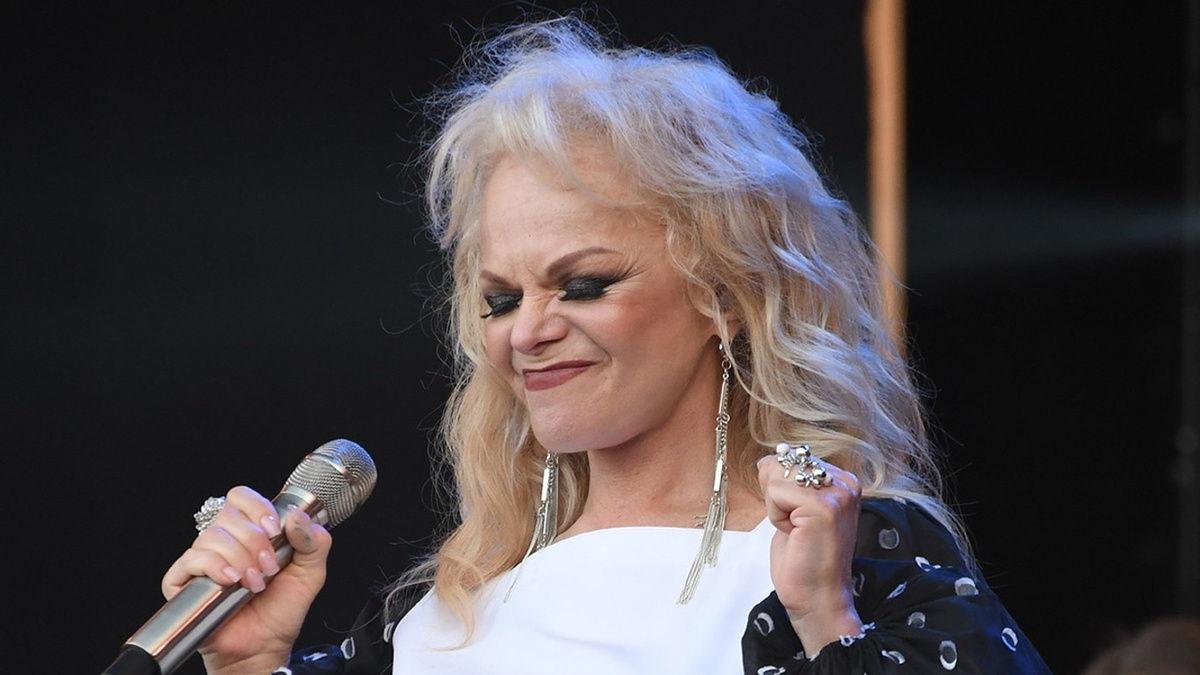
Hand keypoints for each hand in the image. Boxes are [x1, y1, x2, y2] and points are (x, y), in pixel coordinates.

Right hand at [162, 486, 332, 674]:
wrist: (265, 646)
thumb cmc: (281, 610)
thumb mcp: (311, 572)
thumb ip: (314, 541)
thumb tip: (297, 516)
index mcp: (251, 532)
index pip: (242, 497)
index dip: (257, 508)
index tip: (274, 530)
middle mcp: (225, 542)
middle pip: (228, 516)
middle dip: (255, 542)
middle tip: (269, 567)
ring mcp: (203, 560)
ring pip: (212, 537)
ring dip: (240, 559)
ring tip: (254, 583)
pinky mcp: (184, 581)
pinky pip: (191, 560)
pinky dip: (214, 567)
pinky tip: (231, 581)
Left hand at [757, 450, 863, 654]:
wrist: (816, 599)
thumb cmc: (802, 560)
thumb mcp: (794, 509)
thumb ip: (788, 480)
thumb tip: (767, 459)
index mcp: (842, 480)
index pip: (791, 458)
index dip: (780, 490)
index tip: (800, 520)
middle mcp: (845, 482)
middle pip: (782, 462)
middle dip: (776, 497)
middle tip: (796, 528)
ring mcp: (837, 493)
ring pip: (776, 476)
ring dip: (776, 507)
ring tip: (796, 531)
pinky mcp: (823, 507)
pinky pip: (775, 492)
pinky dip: (776, 516)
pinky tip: (795, 535)